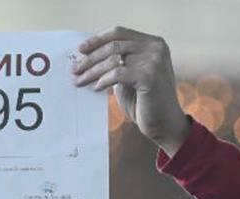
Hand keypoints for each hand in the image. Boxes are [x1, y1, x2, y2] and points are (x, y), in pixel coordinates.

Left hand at [73, 27, 190, 155]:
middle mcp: (156, 48)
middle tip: (74, 70)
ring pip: (113, 59)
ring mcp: (154, 61)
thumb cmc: (145, 102)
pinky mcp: (149, 76)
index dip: (97, 40)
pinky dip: (104, 80)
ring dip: (92, 71)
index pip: (119, 33)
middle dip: (90, 58)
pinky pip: (117, 74)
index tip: (80, 50)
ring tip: (80, 80)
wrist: (165, 125)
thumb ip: (117, 63)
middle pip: (114, 45)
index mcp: (153, 43)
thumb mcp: (129, 77)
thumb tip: (87, 57)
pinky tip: (96, 88)